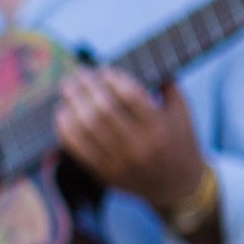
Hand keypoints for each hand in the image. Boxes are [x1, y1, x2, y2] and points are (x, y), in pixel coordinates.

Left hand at [55, 66, 205, 210]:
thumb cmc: (179, 141)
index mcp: (159, 127)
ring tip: (67, 89)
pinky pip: (77, 149)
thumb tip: (143, 56)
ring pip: (87, 129)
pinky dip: (65, 129)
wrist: (176, 187)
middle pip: (103, 110)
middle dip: (87, 88)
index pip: (131, 96)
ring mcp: (119, 162)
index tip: (103, 69)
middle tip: (77, 74)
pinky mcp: (104, 173)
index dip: (113, 79)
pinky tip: (62, 114)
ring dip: (72, 105)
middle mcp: (139, 145)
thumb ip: (166, 85)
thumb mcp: (182, 112)